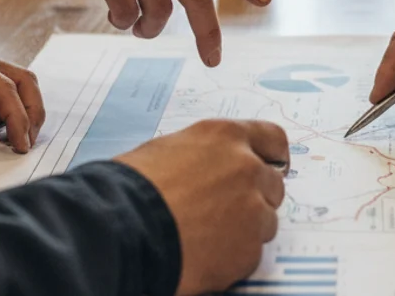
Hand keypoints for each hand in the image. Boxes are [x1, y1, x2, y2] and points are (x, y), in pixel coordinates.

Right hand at [117, 120, 286, 295]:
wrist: (120, 230)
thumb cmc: (129, 188)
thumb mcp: (166, 151)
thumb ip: (202, 156)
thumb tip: (207, 168)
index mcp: (225, 137)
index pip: (272, 139)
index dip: (273, 156)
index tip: (274, 167)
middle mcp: (247, 168)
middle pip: (272, 184)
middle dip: (256, 197)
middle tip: (228, 212)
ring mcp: (252, 210)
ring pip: (265, 222)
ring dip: (245, 229)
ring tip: (207, 237)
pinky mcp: (248, 250)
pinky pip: (250, 254)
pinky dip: (232, 258)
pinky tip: (203, 256)